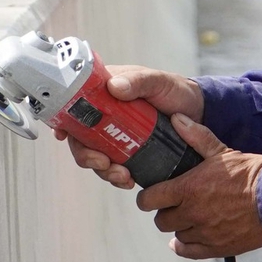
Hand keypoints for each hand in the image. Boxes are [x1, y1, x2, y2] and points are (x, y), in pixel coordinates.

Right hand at [54, 65, 203, 188]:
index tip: (63, 135)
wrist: (198, 113)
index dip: (63, 121)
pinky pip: (113, 168)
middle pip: (80, 138)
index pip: (74, 106)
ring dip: (103, 170)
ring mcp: (115, 136)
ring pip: (95, 156)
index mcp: (105, 92)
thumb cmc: (175, 91)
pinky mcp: (127, 153)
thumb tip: (114, 87)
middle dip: (86, 155)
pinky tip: (129, 180)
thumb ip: (138, 81)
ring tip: (122, 176)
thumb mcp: (158, 81)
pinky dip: (117, 177)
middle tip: (102, 163)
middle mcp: (105, 115)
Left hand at [137, 114, 261, 259]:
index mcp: (188, 189)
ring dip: (179, 226)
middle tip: (174, 204)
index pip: (150, 200)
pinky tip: (184, 240)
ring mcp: (204, 233)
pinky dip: (184, 246)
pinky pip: (189, 251)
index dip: (147, 198)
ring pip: (176, 235)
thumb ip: (196, 137)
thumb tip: (177, 119)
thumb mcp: (222, 151)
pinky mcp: (217, 247)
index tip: (152, 195)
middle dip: (165, 211)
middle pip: (161, 220)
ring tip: (189, 217)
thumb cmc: (251, 173)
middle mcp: (191, 214)